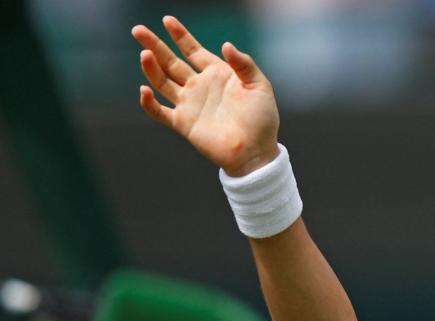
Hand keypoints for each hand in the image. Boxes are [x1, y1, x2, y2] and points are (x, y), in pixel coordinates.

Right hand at [132, 16, 278, 175]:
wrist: (256, 151)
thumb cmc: (262, 119)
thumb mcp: (259, 86)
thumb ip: (244, 64)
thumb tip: (226, 44)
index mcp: (217, 74)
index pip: (193, 50)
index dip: (180, 35)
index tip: (167, 20)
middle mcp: (199, 86)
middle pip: (171, 61)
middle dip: (154, 45)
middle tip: (138, 30)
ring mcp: (189, 104)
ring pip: (162, 82)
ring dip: (151, 68)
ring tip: (144, 54)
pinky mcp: (183, 123)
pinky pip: (160, 112)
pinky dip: (149, 103)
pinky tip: (144, 90)